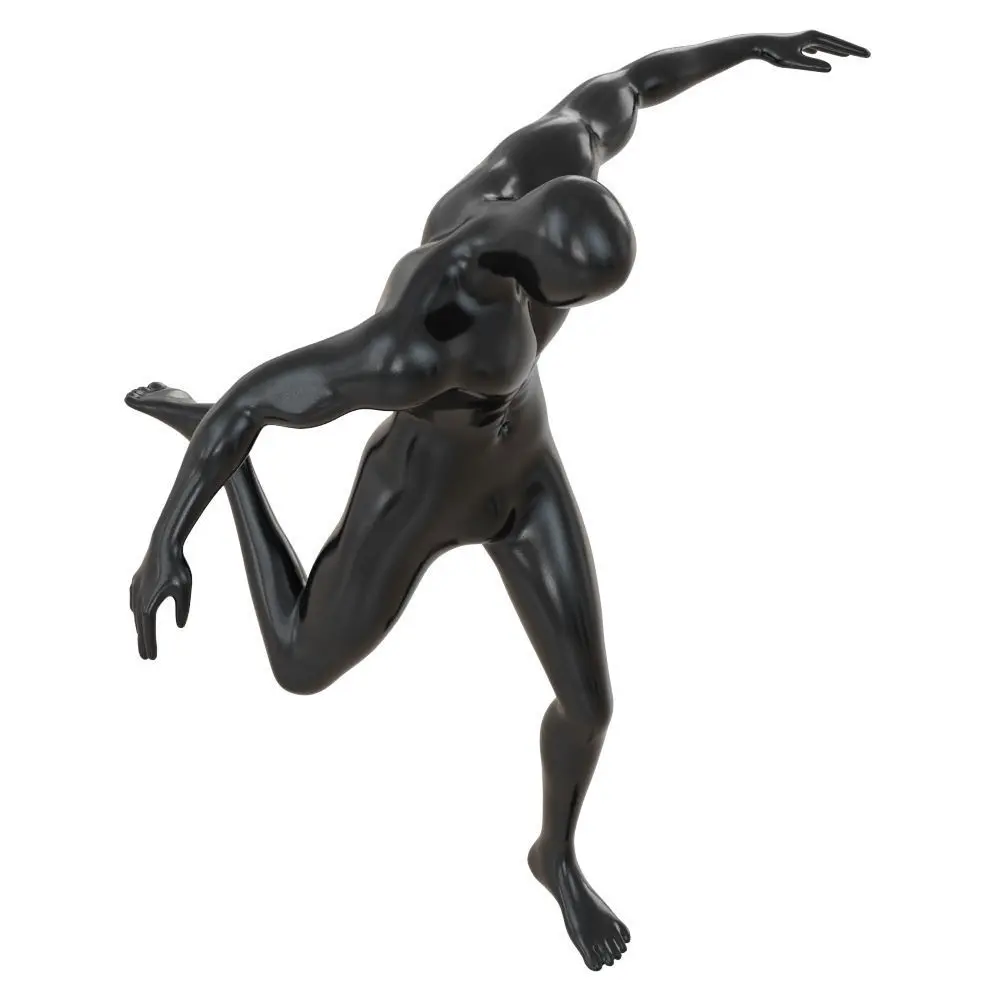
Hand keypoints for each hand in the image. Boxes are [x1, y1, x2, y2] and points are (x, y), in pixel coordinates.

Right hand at [129, 540, 191, 659]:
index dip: (150, 645)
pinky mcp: (135, 582)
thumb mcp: (184, 590)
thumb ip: (182, 610)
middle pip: (140, 627)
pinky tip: (137, 614)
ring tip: (143, 639)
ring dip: (140, 628)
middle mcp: (138, 599)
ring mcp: (135, 590)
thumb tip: (180, 625)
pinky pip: (134, 601)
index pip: (149, 630)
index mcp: (149, 604)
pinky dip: (136, 611)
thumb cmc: (177, 568)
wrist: (162, 545)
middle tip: (146, 658)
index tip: (151, 658)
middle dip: (144, 642)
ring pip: (136, 614)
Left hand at [753, 30, 869, 72]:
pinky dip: (826, 51)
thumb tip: (830, 68)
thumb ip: (812, 65)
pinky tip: (828, 55)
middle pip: (836, 43)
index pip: (839, 44)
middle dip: (852, 49)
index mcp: (814, 37)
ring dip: (839, 49)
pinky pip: (817, 48)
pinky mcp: (799, 45)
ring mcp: (806, 40)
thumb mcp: (794, 61)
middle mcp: (812, 35)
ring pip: (827, 45)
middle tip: (867, 55)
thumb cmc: (775, 53)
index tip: (867, 54)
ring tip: (850, 54)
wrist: (760, 45)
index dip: (854, 49)